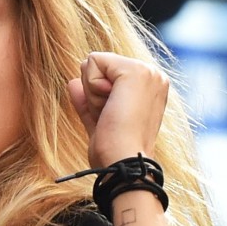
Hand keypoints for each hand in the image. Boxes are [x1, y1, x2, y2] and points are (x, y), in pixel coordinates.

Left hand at [67, 52, 168, 167]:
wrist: (123, 164)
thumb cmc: (113, 153)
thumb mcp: (99, 122)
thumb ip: (89, 102)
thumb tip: (72, 83)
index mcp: (150, 88)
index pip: (107, 74)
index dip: (98, 97)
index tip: (113, 119)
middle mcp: (153, 76)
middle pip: (99, 66)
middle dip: (94, 94)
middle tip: (112, 118)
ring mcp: (147, 71)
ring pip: (94, 63)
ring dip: (93, 94)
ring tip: (112, 115)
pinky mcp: (134, 71)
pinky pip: (93, 61)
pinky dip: (91, 88)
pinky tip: (109, 107)